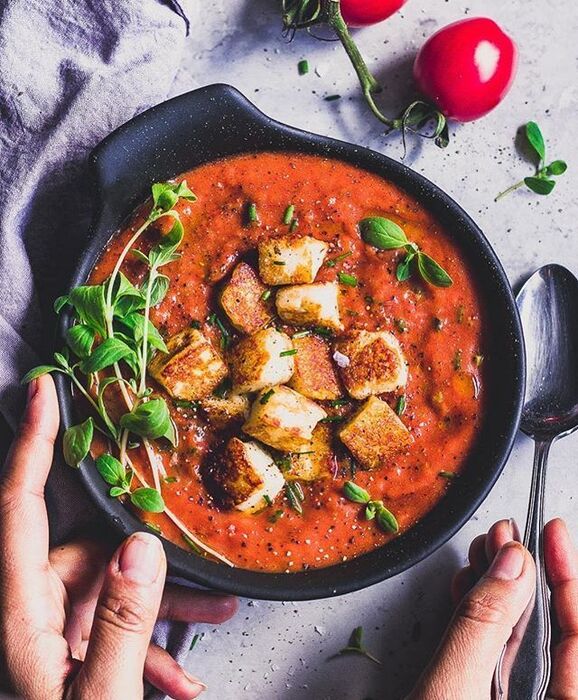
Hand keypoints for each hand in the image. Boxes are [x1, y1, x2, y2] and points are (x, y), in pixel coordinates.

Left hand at [0, 375, 237, 698]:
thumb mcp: (100, 698)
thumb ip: (120, 623)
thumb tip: (139, 548)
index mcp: (18, 616)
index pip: (19, 507)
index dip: (33, 443)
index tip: (45, 391)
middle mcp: (28, 615)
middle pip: (86, 553)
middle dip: (147, 558)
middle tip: (202, 570)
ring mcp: (48, 634)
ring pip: (108, 590)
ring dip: (162, 606)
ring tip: (213, 616)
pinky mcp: (70, 653)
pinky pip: (111, 627)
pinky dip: (149, 642)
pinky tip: (180, 673)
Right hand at [407, 518, 577, 699]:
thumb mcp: (454, 688)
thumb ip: (484, 625)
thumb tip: (511, 565)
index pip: (576, 634)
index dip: (566, 576)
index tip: (552, 532)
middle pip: (546, 628)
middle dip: (522, 572)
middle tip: (505, 534)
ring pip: (515, 635)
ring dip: (495, 587)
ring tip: (482, 552)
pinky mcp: (479, 697)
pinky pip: (490, 650)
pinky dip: (477, 612)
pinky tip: (466, 586)